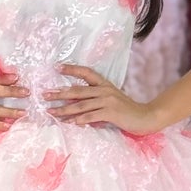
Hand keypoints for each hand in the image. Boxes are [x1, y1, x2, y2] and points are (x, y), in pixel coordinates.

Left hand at [46, 63, 160, 133]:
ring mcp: (108, 101)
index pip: (86, 73)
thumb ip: (95, 101)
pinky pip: (91, 116)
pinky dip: (79, 120)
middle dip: (59, 93)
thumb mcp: (111, 101)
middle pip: (77, 90)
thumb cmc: (127, 111)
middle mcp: (105, 90)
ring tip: (51, 112)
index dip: (72, 69)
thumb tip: (76, 106)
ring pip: (81, 105)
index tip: (57, 67)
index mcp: (105, 85)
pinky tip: (69, 123)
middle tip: (44, 95)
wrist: (146, 117)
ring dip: (64, 109)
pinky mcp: (111, 113)